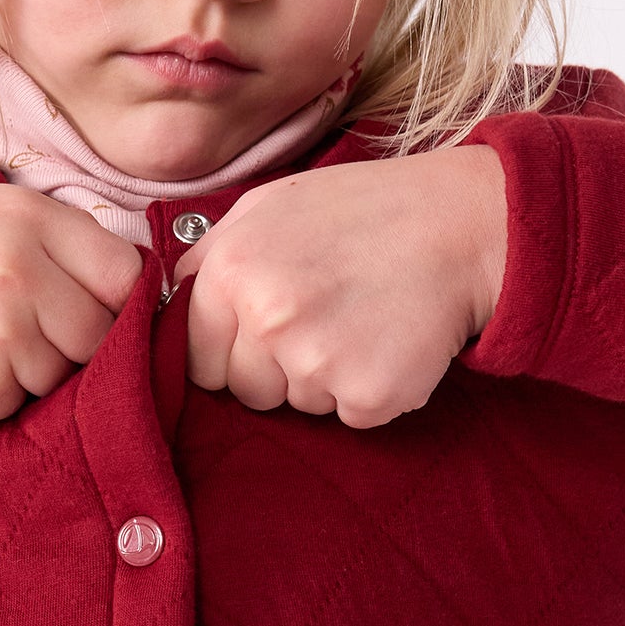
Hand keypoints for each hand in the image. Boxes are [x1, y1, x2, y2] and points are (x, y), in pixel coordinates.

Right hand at [0, 184, 143, 425]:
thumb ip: (48, 235)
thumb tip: (128, 275)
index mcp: (25, 216)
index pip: (125, 271)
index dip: (115, 299)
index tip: (93, 309)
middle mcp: (19, 268)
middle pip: (102, 331)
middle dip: (73, 343)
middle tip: (16, 332)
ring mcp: (2, 330)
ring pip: (63, 373)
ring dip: (30, 372)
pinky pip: (20, 403)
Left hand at [174, 143, 507, 427]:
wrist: (460, 225)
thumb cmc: (361, 213)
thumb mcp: (267, 208)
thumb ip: (209, 259)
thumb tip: (164, 309)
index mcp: (231, 269)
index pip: (195, 358)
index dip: (230, 349)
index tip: (267, 327)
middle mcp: (267, 317)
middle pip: (245, 390)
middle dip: (276, 367)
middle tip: (325, 316)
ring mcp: (317, 361)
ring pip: (296, 405)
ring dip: (325, 377)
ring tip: (360, 319)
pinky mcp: (368, 394)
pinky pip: (348, 417)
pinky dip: (369, 390)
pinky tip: (388, 341)